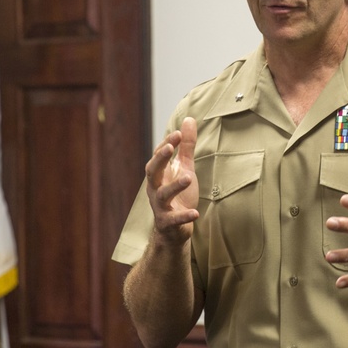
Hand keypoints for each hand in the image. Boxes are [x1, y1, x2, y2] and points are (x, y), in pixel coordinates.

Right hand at [144, 116, 199, 245]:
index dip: (167, 144)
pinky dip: (183, 216)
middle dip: (160, 159)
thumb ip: (186, 146)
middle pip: (152, 171)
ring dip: (174, 186)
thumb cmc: (179, 194)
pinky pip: (173, 219)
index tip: (178, 134)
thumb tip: (188, 119)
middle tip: (171, 148)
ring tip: (188, 177)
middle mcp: (155, 188)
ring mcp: (160, 206)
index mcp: (159, 174)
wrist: (175, 228)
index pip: (159, 156)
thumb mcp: (185, 167)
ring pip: (162, 194)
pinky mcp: (167, 222)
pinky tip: (195, 213)